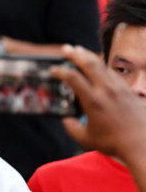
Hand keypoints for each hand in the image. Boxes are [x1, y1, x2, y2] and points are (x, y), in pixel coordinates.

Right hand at [54, 44, 145, 162]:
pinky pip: (113, 73)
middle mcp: (107, 91)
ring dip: (90, 57)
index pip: (73, 78)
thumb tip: (66, 119)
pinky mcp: (128, 90)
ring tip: (80, 52)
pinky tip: (98, 68)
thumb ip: (72, 127)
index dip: (61, 71)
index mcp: (93, 101)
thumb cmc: (114, 143)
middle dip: (76, 53)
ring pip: (103, 65)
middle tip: (66, 48)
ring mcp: (119, 88)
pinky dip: (103, 67)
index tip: (53, 70)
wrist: (142, 143)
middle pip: (90, 63)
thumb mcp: (85, 139)